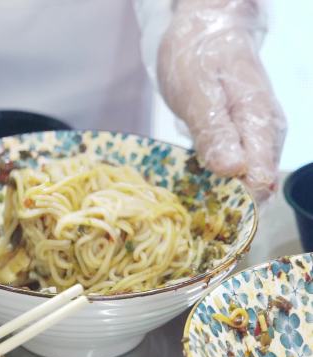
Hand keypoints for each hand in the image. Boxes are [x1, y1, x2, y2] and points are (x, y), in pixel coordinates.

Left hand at [158, 0, 285, 200]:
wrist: (203, 32)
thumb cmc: (198, 59)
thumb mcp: (198, 93)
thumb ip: (215, 132)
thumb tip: (232, 170)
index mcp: (259, 122)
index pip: (260, 178)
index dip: (238, 203)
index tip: (213, 218)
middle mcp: (265, 133)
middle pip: (257, 185)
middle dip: (231, 205)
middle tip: (198, 220)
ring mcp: (255, 136)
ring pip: (247, 179)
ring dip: (224, 196)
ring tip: (196, 210)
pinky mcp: (240, 136)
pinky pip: (236, 168)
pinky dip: (219, 181)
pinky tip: (200, 189)